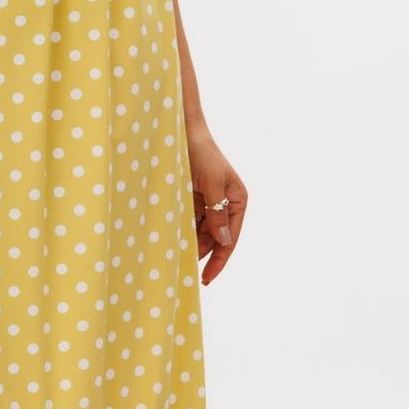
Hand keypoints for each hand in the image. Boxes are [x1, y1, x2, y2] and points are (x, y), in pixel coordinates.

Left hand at [187, 122, 247, 283]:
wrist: (180, 131)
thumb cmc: (201, 153)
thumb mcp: (212, 182)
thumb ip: (217, 212)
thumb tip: (224, 241)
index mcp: (237, 200)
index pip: (230, 237)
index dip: (219, 260)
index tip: (206, 278)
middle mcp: (224, 203)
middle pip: (215, 239)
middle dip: (201, 254)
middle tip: (184, 272)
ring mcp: (206, 203)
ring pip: (199, 233)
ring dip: (189, 245)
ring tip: (175, 260)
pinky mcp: (190, 200)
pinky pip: (187, 222)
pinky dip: (180, 233)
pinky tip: (171, 243)